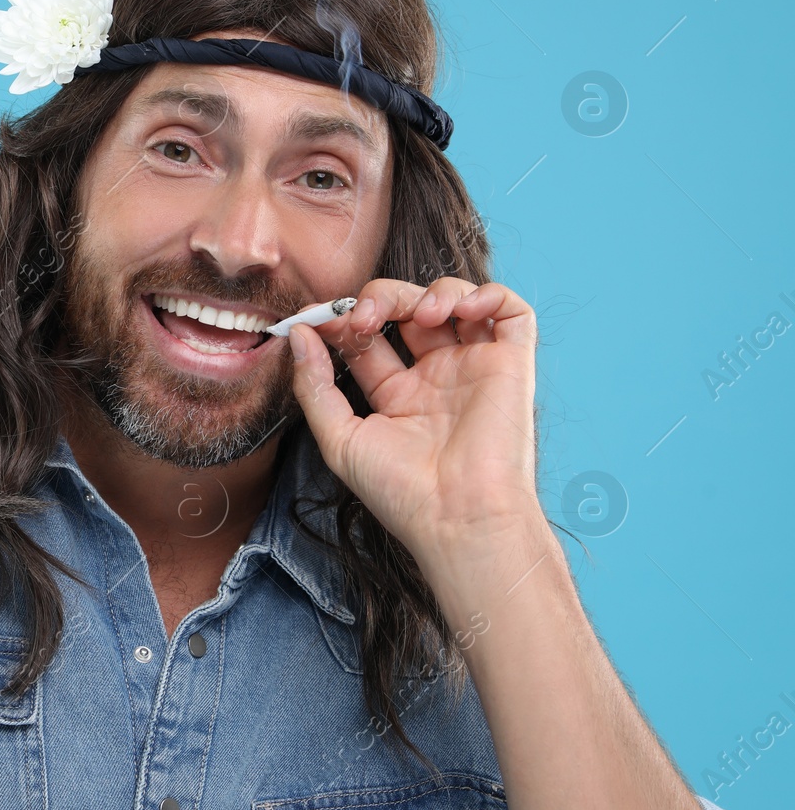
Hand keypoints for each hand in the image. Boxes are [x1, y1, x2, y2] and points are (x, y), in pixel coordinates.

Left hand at [286, 277, 540, 565]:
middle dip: (381, 299)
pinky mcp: (512, 364)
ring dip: (430, 291)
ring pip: (454, 300)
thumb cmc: (401, 492)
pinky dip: (488, 293)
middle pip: (407, 309)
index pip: (368, 337)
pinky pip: (511, 310)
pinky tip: (458, 310)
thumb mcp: (340, 439)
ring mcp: (474, 367)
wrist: (458, 518)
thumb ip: (314, 385)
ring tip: (417, 315)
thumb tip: (298, 333)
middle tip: (364, 317)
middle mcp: (437, 377)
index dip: (344, 319)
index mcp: (398, 394)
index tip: (318, 318)